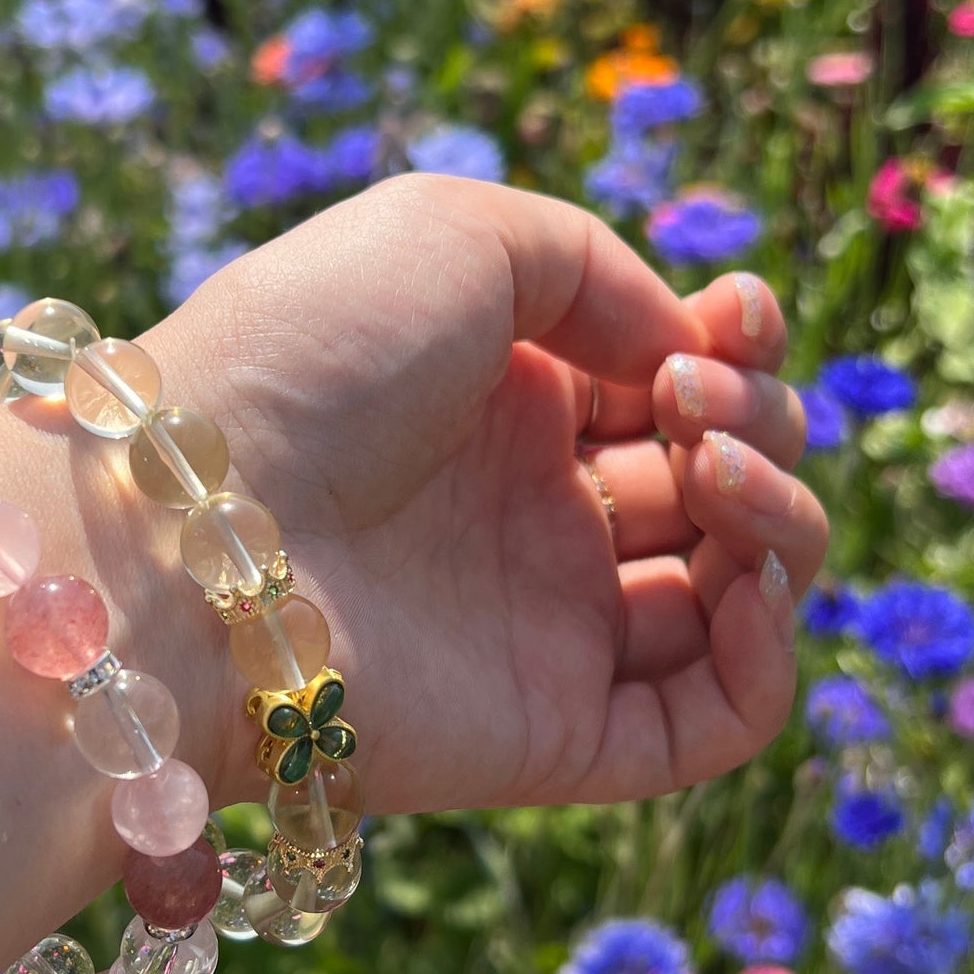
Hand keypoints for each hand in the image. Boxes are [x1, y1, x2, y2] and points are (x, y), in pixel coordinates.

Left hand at [152, 175, 825, 811]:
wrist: (195, 522)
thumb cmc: (308, 354)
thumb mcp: (455, 236)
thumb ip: (600, 272)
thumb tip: (685, 364)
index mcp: (505, 401)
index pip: (674, 390)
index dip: (734, 353)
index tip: (735, 319)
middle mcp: (531, 515)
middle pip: (721, 485)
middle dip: (754, 422)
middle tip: (683, 401)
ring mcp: (546, 629)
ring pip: (738, 599)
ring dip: (778, 520)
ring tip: (704, 466)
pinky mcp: (554, 736)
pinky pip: (714, 722)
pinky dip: (769, 655)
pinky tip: (744, 581)